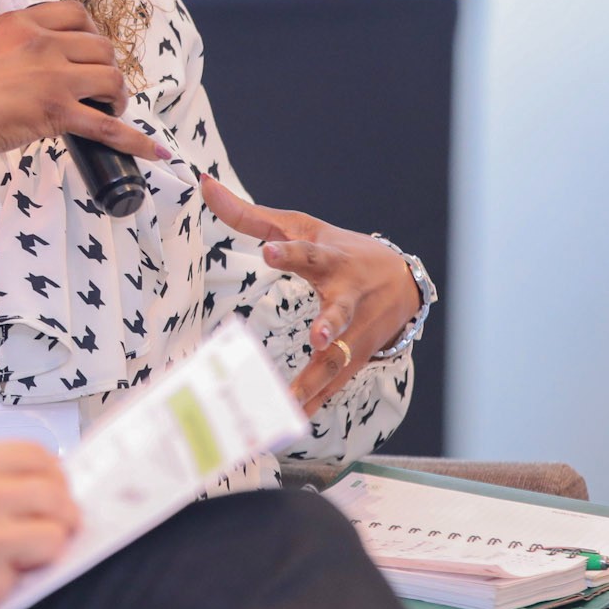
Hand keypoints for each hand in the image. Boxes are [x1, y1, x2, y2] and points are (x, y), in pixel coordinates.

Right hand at [0, 2, 168, 202]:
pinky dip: (134, 140)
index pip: (77, 14)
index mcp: (24, 22)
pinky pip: (108, 126)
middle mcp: (43, 43)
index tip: (91, 51)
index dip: (93, 33)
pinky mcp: (57, 112)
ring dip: (117, 96)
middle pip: (102, 47)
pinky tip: (153, 152)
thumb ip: (18, 41)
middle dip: (108, 67)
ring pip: (111, 79)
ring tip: (110, 108)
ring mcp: (53, 77)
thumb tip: (44, 55)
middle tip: (100, 86)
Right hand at [0, 442, 79, 608]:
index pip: (37, 457)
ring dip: (46, 546)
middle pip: (56, 497)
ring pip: (52, 541)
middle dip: (65, 510)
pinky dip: (10, 580)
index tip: (55, 484)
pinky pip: (22, 581)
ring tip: (27, 550)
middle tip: (61, 519)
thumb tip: (19, 474)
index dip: (54, 471)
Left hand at [200, 175, 421, 415]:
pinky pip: (333, 384)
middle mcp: (348, 298)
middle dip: (330, 325)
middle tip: (318, 337)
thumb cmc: (340, 249)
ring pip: (338, 359)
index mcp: (332, 261)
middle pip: (340, 312)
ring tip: (289, 401)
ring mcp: (356, 332)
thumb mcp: (301, 226)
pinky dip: (313, 403)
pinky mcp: (356, 359)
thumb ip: (250, 214)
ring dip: (316, 379)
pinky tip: (287, 423)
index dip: (289, 251)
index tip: (268, 251)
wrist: (403, 282)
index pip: (309, 253)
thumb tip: (204, 184)